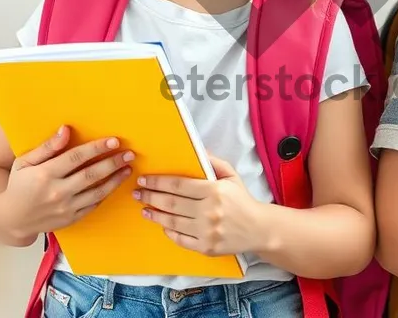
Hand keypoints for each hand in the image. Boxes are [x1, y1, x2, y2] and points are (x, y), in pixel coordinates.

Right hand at [0, 126, 133, 238]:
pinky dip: (106, 194)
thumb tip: (65, 130)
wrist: (11, 218)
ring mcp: (65, 208)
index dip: (96, 148)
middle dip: (112, 162)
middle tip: (129, 153)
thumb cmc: (18, 185)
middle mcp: (57, 192)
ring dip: (115, 180)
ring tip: (128, 168)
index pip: (76, 158)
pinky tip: (115, 184)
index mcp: (45, 175)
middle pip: (91, 175)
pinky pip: (93, 205)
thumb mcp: (24, 162)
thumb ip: (47, 147)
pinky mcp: (70, 219)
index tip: (114, 141)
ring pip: (96, 192)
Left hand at [136, 154, 268, 256]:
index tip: (144, 180)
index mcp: (214, 190)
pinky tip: (162, 224)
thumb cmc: (242, 200)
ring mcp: (207, 231)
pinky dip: (168, 231)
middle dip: (150, 197)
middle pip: (171, 203)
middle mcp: (209, 211)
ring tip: (144, 209)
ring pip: (172, 222)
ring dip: (155, 214)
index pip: (178, 185)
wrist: (259, 229)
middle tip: (138, 193)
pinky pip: (181, 239)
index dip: (158, 182)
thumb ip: (213, 162)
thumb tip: (195, 149)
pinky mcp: (206, 247)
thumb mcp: (231, 175)